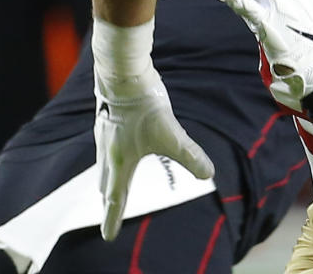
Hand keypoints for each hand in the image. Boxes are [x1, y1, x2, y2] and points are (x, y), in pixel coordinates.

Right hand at [93, 63, 213, 239]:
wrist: (123, 74)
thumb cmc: (144, 106)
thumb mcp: (173, 134)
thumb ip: (191, 155)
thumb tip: (209, 173)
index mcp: (121, 163)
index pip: (116, 199)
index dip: (113, 219)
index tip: (108, 236)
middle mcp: (108, 153)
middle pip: (106, 185)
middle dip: (109, 201)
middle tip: (110, 213)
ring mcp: (103, 136)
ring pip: (103, 166)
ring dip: (107, 181)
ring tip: (111, 186)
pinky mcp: (105, 121)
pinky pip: (104, 147)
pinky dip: (108, 159)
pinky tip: (116, 148)